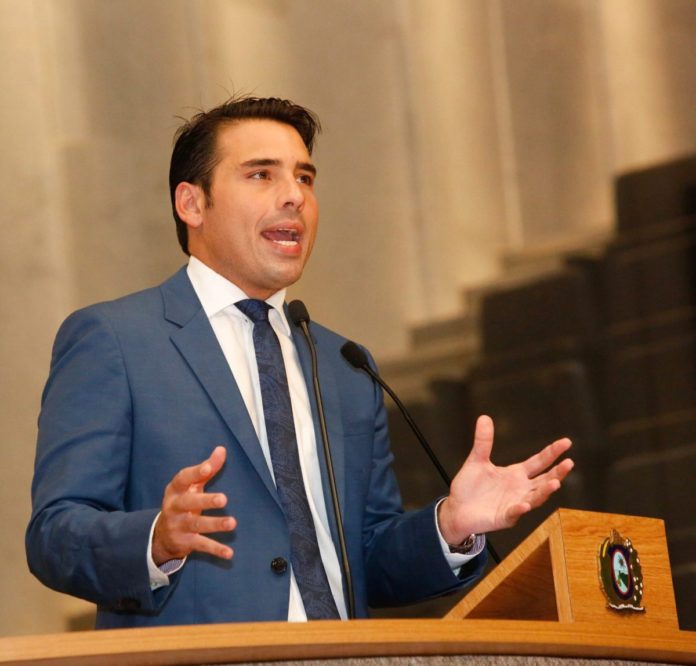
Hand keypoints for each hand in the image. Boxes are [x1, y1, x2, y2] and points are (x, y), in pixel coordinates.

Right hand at [152, 446, 235, 564]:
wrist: (161, 535)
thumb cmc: (183, 502)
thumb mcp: (191, 485)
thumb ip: (207, 468)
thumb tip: (222, 449)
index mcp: (175, 489)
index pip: (184, 478)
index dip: (195, 472)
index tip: (209, 467)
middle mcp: (174, 507)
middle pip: (189, 502)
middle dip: (205, 500)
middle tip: (224, 499)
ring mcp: (179, 525)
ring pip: (197, 525)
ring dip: (215, 524)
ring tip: (232, 523)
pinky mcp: (185, 542)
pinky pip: (201, 545)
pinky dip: (215, 550)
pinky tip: (229, 553)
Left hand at [437, 415, 573, 544]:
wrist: (456, 508)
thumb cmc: (469, 487)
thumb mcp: (477, 460)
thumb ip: (483, 441)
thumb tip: (484, 417)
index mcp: (516, 474)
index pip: (539, 462)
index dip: (552, 452)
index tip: (566, 442)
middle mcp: (520, 489)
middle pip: (544, 480)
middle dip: (557, 472)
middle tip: (569, 462)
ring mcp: (515, 504)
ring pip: (535, 498)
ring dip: (545, 491)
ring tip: (555, 483)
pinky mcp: (504, 517)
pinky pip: (514, 512)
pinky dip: (519, 508)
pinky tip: (524, 503)